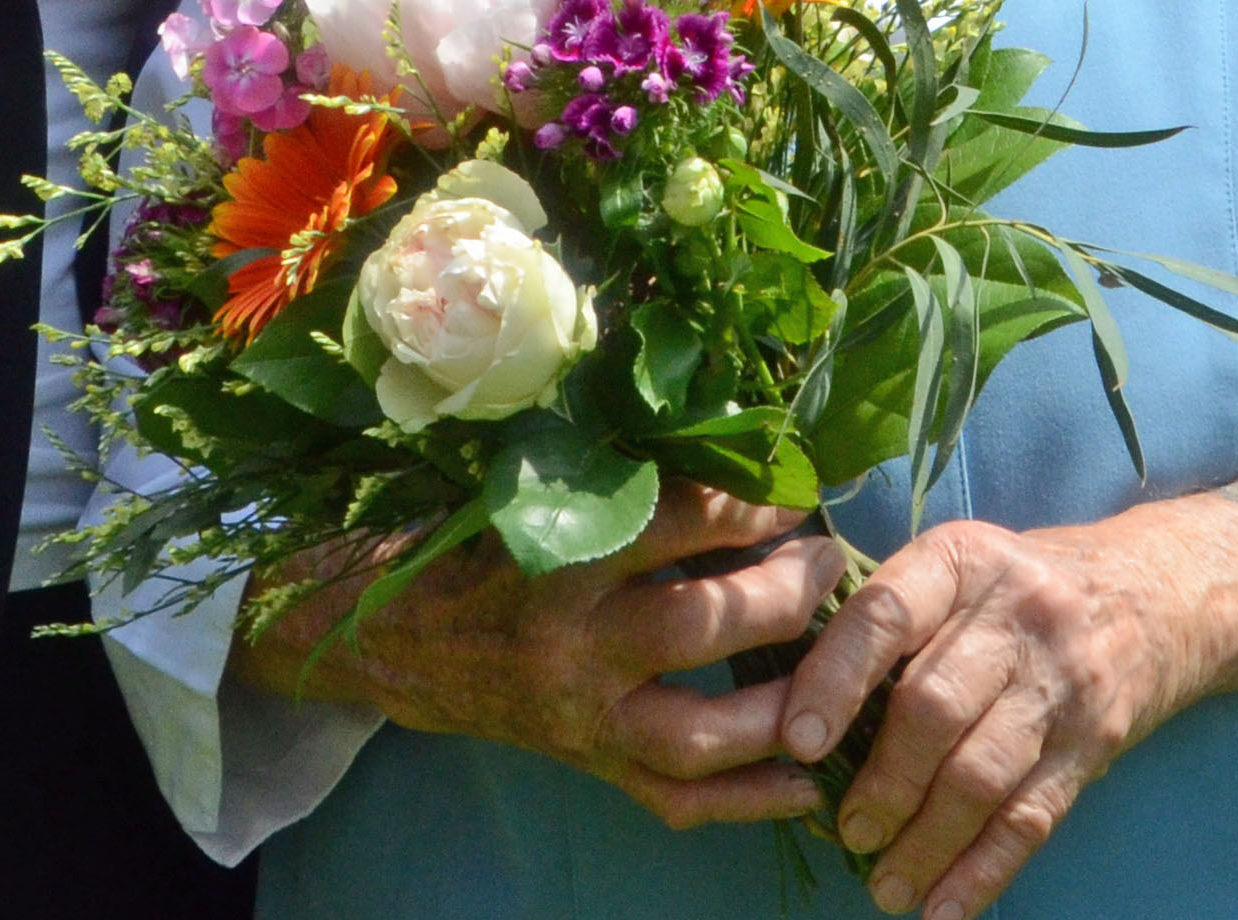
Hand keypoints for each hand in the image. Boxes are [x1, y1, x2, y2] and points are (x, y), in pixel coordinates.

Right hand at [237, 481, 836, 828]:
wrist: (400, 639)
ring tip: (837, 663)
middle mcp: (568, 645)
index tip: (796, 486)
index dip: (747, 502)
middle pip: (697, 627)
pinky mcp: (589, 767)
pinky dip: (750, 800)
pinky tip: (811, 780)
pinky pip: (677, 801)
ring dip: (781, 703)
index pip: (671, 524)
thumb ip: (627, 475)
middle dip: (781, 593)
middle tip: (826, 561)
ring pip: (696, 734)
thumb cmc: (484, 544)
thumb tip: (741, 436)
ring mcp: (580, 719)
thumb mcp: (540, 492)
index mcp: (556, 556)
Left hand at [776, 517, 1182, 919]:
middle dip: (882, 782)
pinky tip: (944, 910)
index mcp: (963, 559)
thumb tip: (784, 705)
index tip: (798, 740)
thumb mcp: (962, 564)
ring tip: (883, 885)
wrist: (1158, 589)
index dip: (835, 679)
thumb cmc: (1022, 585)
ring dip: (925, 841)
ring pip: (980, 774)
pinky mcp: (1095, 741)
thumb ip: (887, 616)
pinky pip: (1032, 817)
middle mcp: (1016, 612)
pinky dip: (984, 872)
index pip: (885, 614)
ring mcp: (1062, 681)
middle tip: (848, 830)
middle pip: (934, 707)